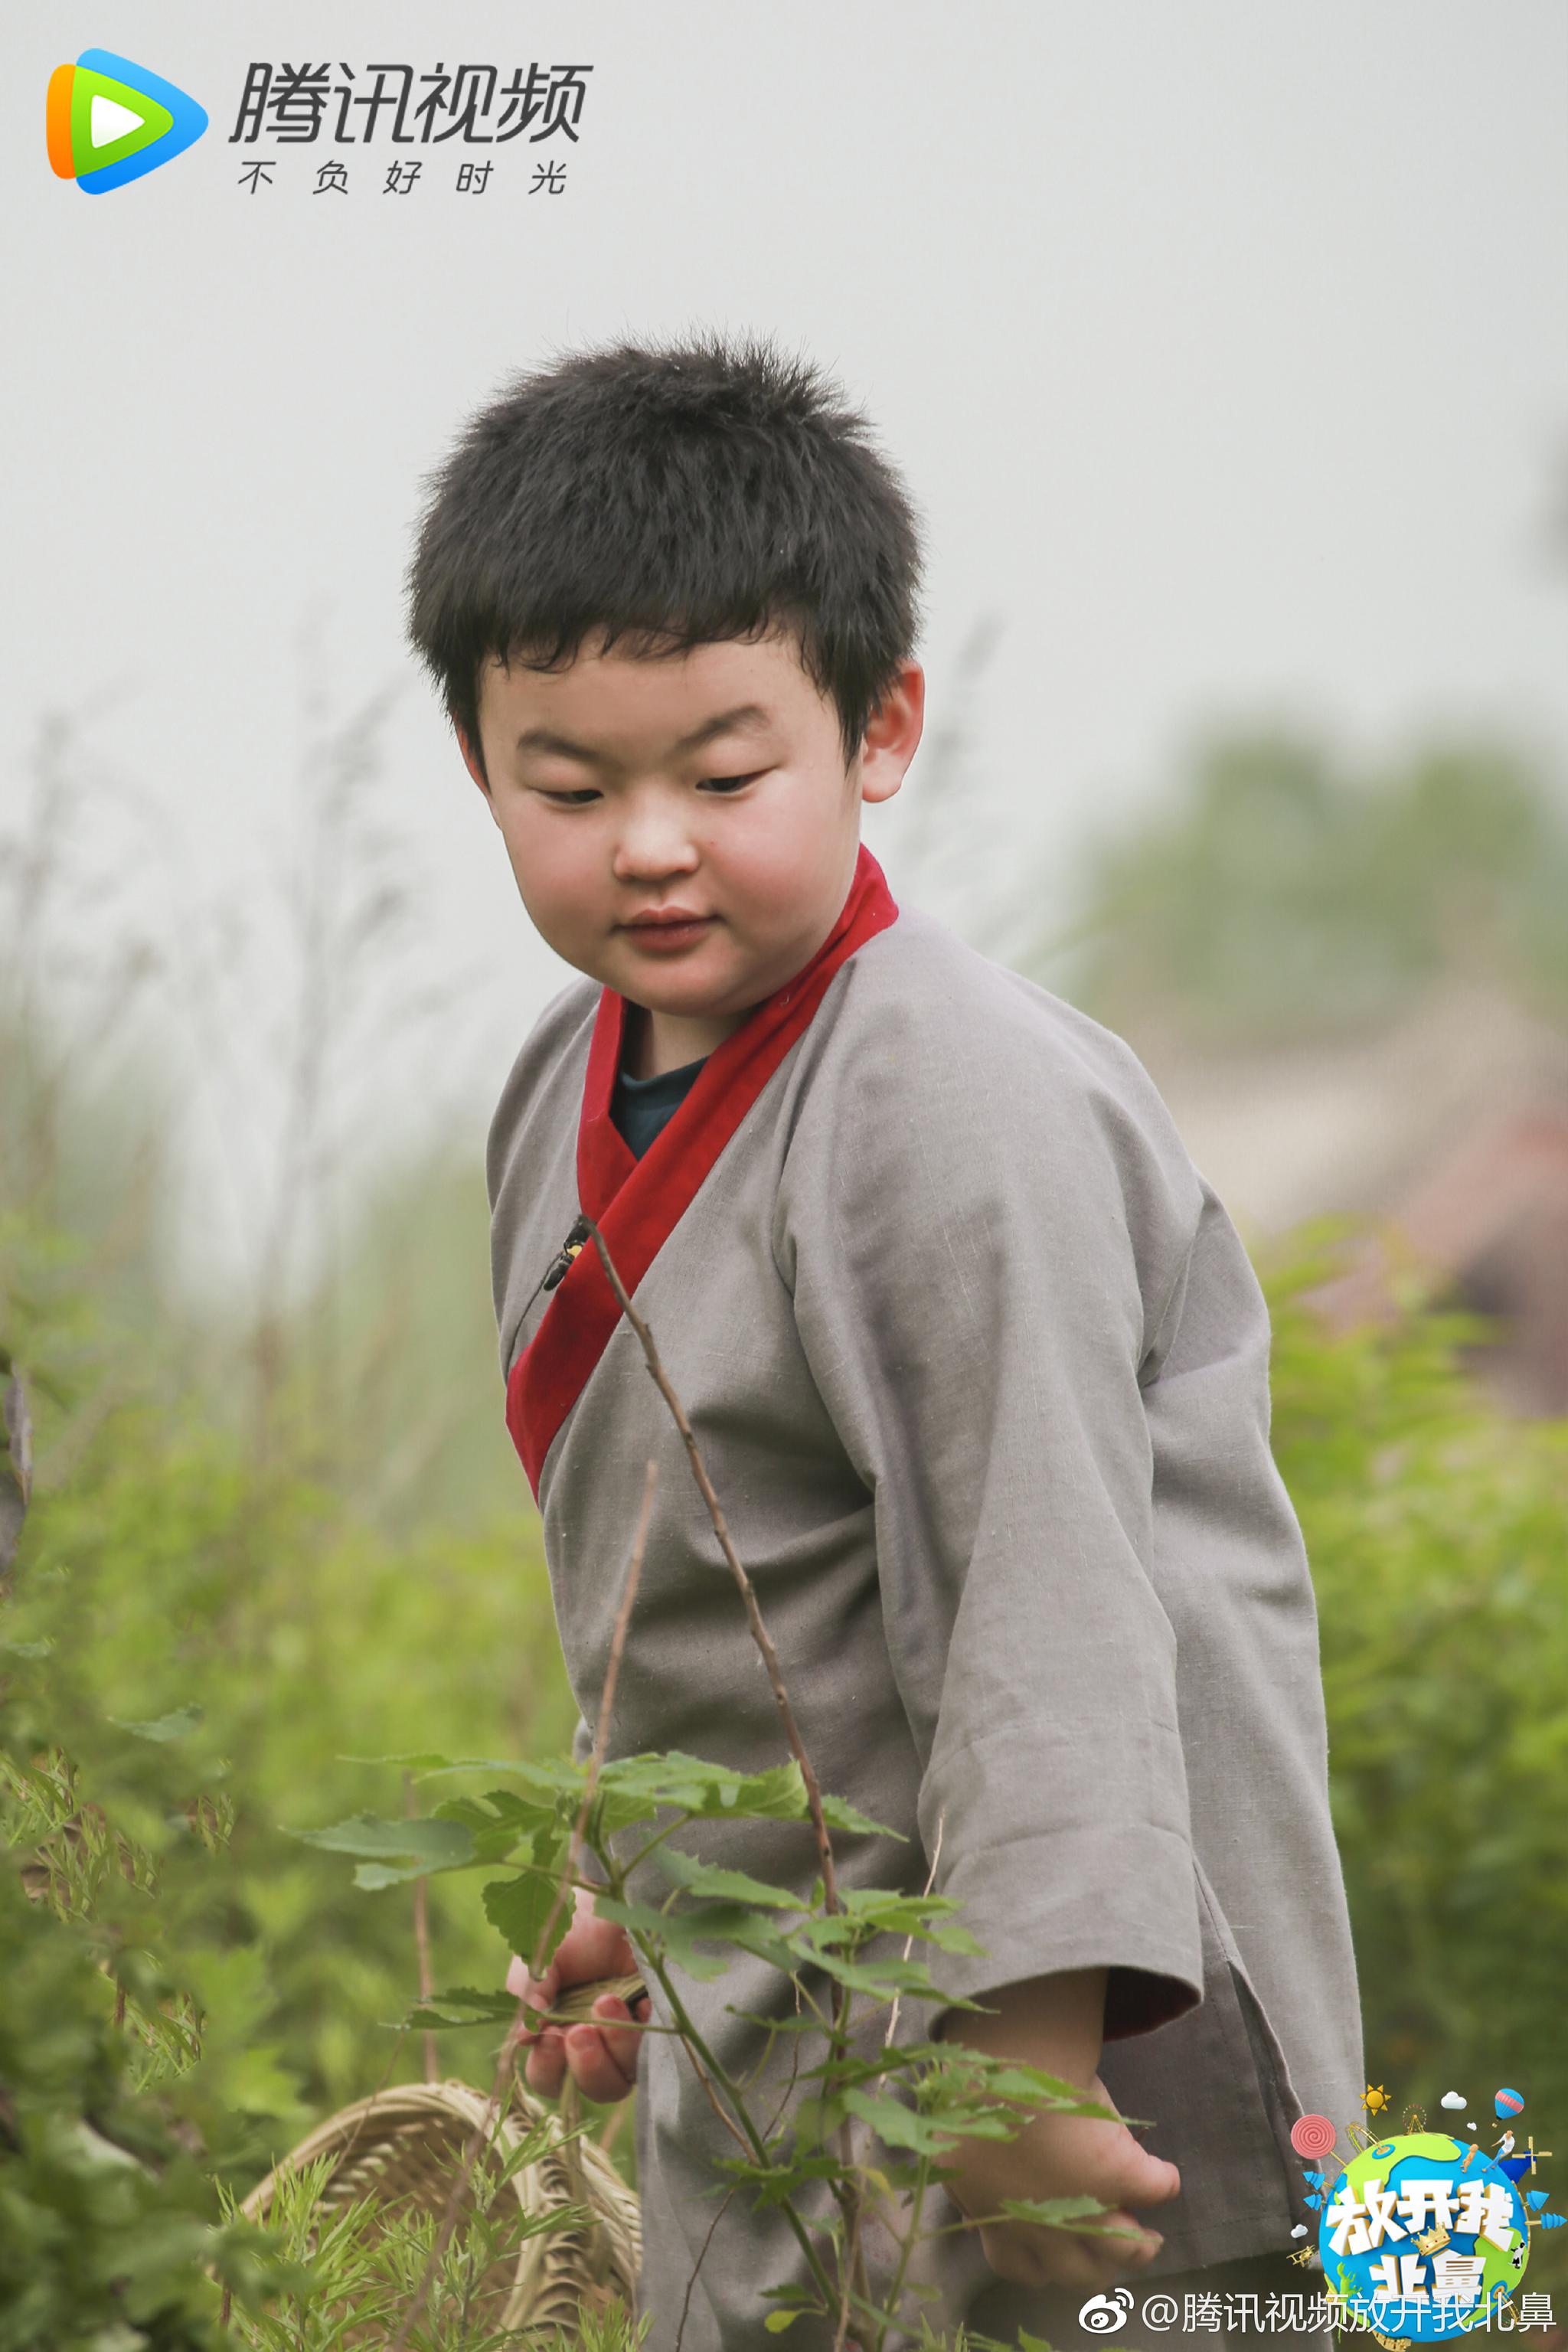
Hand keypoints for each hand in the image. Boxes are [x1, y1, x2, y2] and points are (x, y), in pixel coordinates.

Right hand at [505, 1884, 650, 2103]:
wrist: (617, 1899)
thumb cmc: (576, 1927)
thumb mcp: (543, 1952)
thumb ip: (528, 1987)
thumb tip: (528, 2030)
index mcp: (556, 2035)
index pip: (547, 2076)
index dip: (547, 2066)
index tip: (550, 2036)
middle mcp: (593, 2046)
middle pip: (588, 2088)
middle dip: (585, 2064)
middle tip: (581, 2030)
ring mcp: (628, 2039)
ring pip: (624, 2076)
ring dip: (615, 2044)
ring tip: (608, 2000)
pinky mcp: (660, 2026)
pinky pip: (656, 2050)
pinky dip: (646, 2028)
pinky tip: (642, 1999)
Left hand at [942, 2064, 1179, 2292]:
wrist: (1007, 2066)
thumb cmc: (970, 2100)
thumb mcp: (955, 2157)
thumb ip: (969, 2185)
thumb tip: (970, 2199)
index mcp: (1002, 2224)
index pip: (1027, 2271)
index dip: (1043, 2261)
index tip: (1050, 2241)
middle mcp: (1047, 2230)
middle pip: (1080, 2277)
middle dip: (1094, 2266)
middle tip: (1102, 2243)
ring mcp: (1089, 2206)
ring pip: (1127, 2251)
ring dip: (1139, 2244)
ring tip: (1146, 2234)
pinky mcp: (1121, 2174)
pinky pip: (1160, 2188)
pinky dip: (1165, 2180)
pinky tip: (1163, 2172)